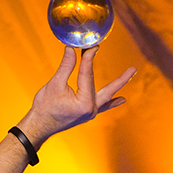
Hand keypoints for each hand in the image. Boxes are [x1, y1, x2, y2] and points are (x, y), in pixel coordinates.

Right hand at [19, 46, 135, 142]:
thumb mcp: (55, 84)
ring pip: (106, 96)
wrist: (38, 126)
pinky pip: (103, 106)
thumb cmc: (44, 107)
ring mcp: (91, 113)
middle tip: (133, 68)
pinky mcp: (87, 113)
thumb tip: (71, 49)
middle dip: (120, 77)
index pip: (88, 75)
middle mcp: (91, 109)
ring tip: (130, 75)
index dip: (89, 58)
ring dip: (117, 86)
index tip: (92, 46)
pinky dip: (112, 102)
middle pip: (106, 88)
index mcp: (84, 102)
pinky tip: (121, 99)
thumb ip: (66, 66)